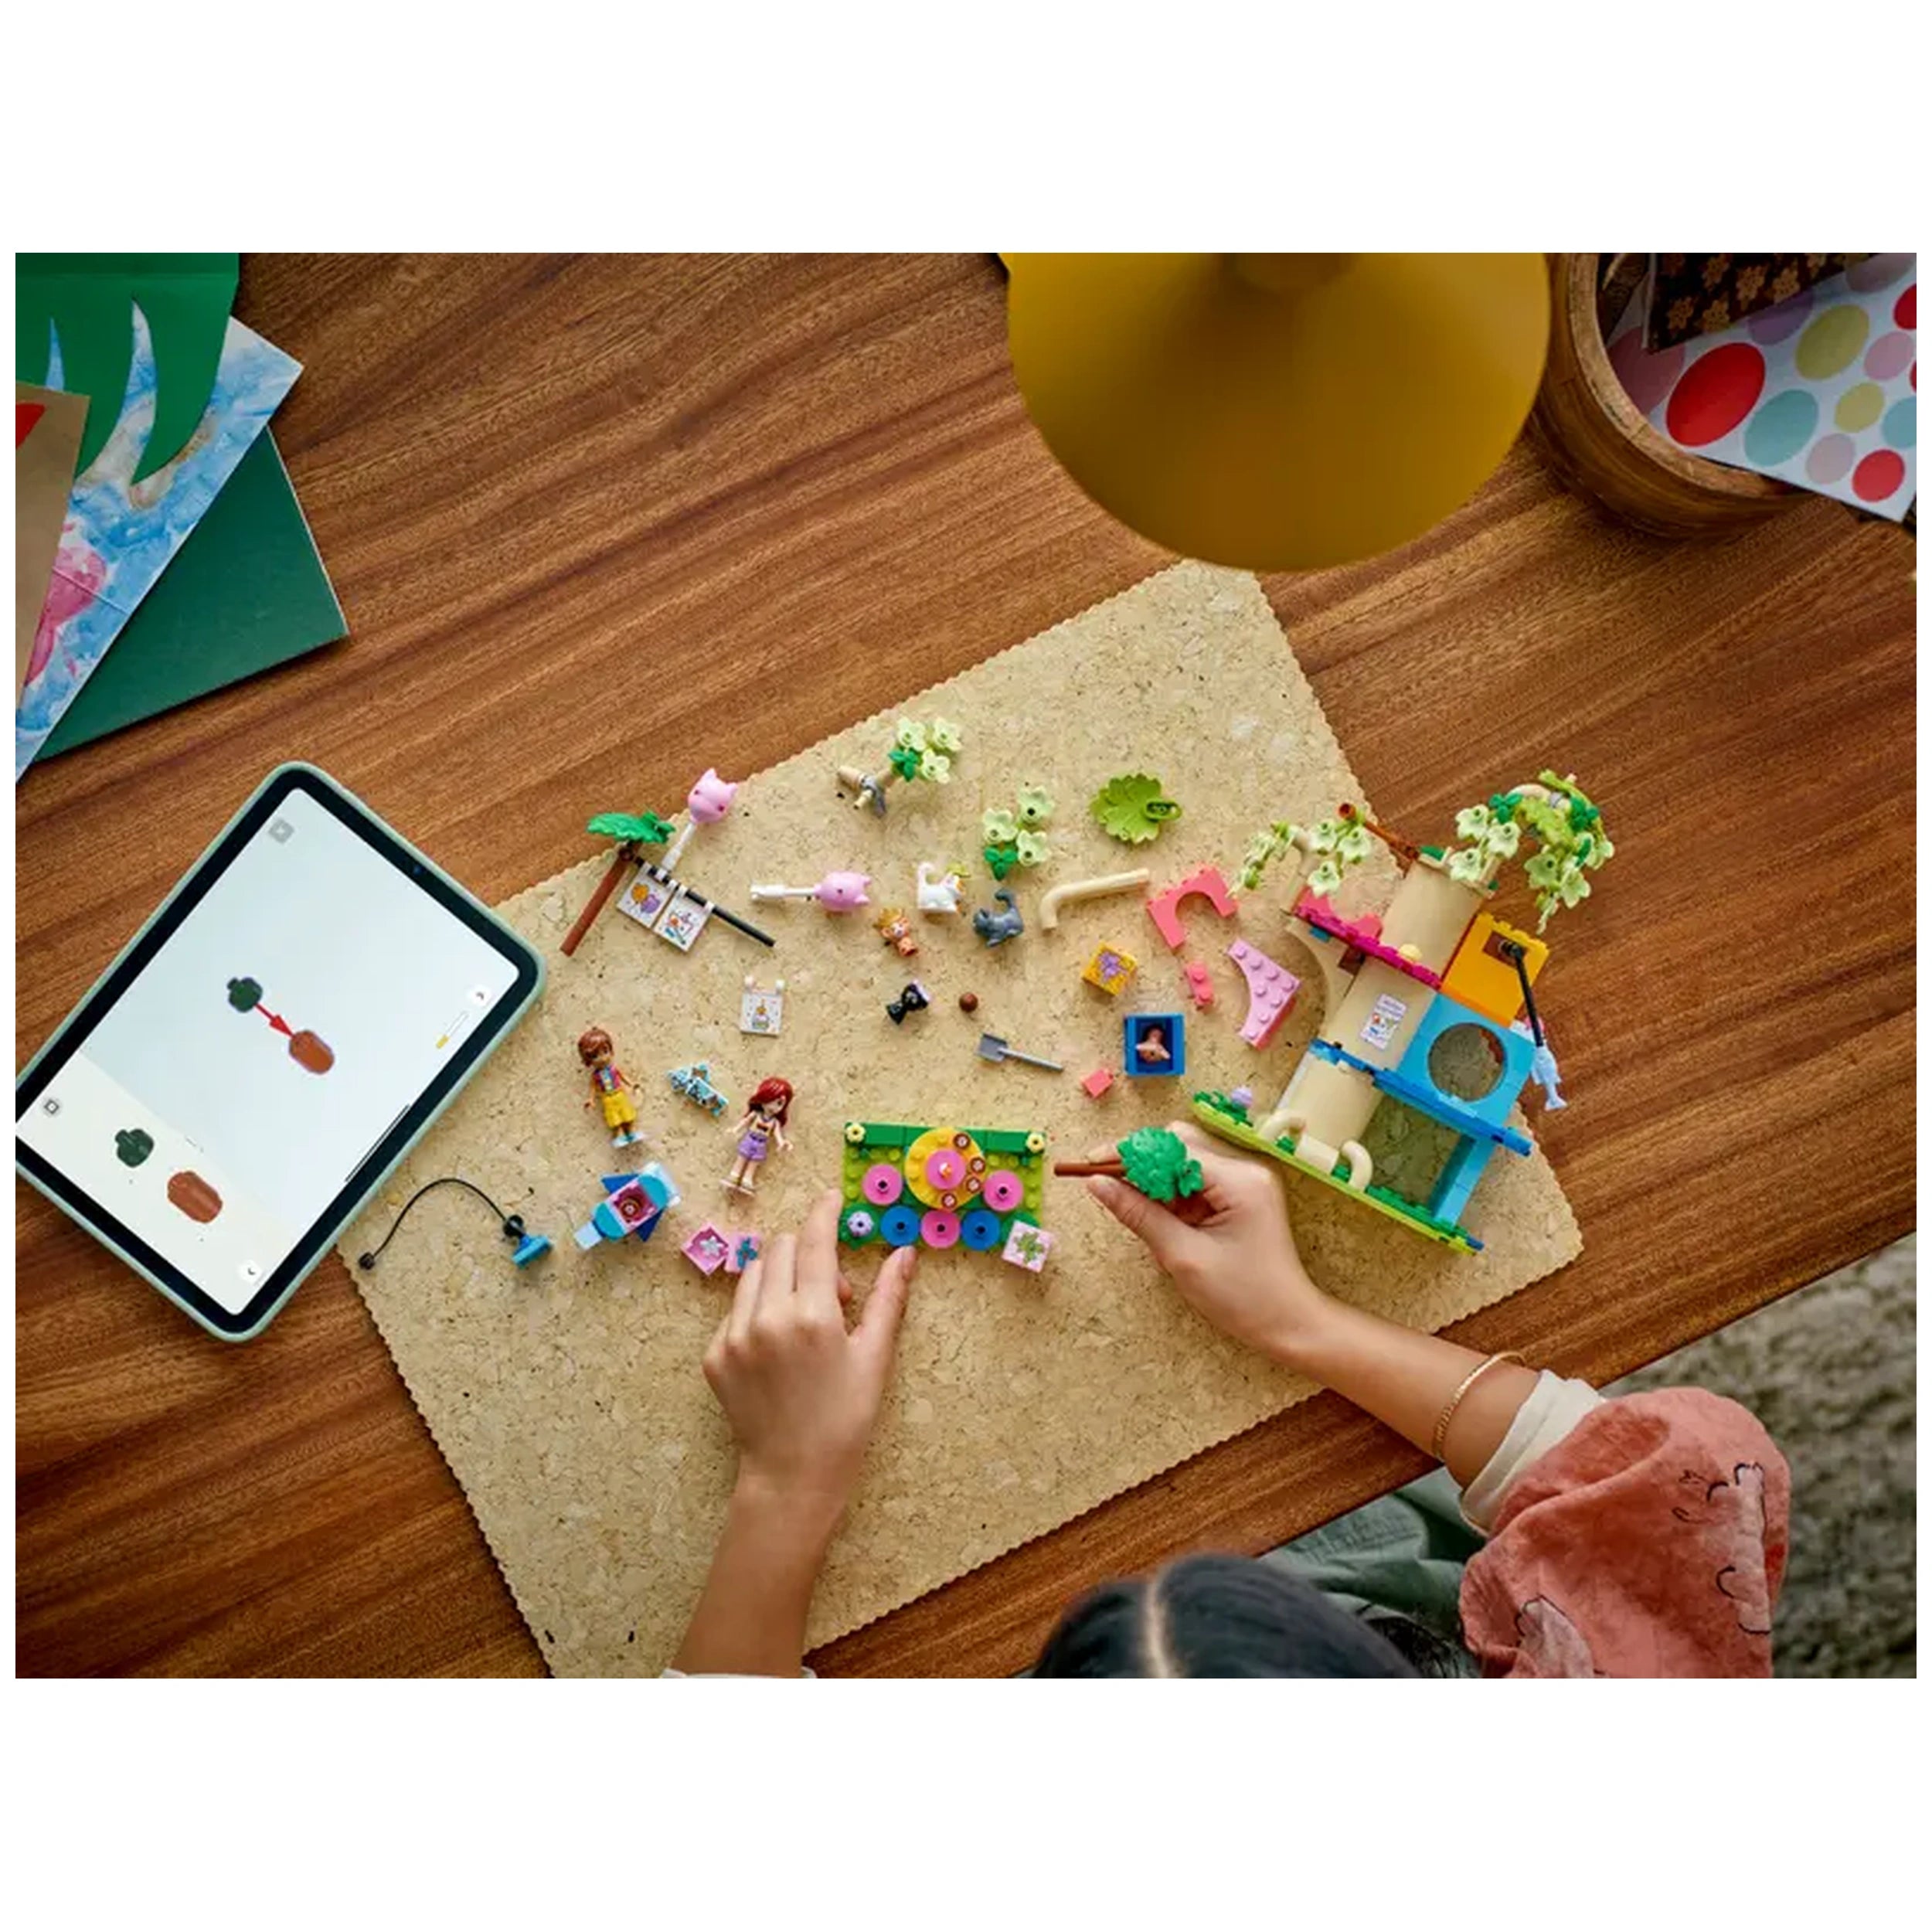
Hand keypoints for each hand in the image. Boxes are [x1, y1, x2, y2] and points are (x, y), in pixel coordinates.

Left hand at [703, 1187, 914, 1529]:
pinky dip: (757, 1311)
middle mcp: (767, 1318)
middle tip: (833, 1292)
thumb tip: (905, 1253)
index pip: (814, 1240)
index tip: (831, 1198)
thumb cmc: (845, 1419)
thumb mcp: (874, 1358)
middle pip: (780, 1248)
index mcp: (813, 1316)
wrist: (792, 1476)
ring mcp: (734, 1337)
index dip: (823, 1212)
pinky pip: (734, 1310)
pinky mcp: (714, 1355)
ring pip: (753, 1274)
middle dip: (806, 1251)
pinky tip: (778, 1346)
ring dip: (779, 1277)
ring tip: (803, 1318)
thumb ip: (888, 1299)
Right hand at [1084, 1121, 1326, 1361]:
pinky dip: (1174, 1197)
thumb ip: (1139, 1214)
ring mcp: (1245, 1183)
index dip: (1129, 1154)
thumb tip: (1098, 1184)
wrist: (1288, 1323)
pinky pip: (1197, 1183)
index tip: (1092, 1164)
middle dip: (1143, 1165)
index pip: (1173, 1148)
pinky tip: (1165, 1223)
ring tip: (1144, 1217)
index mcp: (1239, 1181)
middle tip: (1112, 1190)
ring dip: (1158, 1183)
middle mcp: (1245, 1171)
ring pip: (1184, 1163)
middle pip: (1179, 1145)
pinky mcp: (1241, 1196)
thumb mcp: (1183, 1256)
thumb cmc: (1244, 1297)